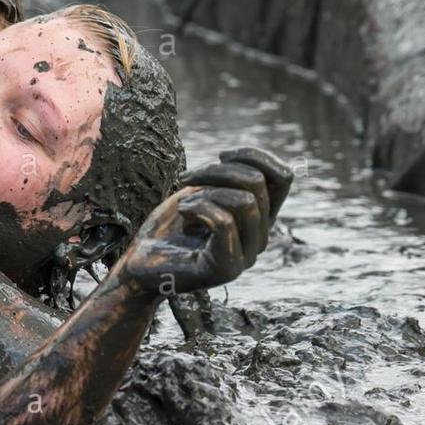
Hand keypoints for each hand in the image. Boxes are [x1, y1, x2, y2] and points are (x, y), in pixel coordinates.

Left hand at [123, 146, 292, 295]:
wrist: (142, 264)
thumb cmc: (168, 227)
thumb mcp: (200, 192)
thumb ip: (228, 178)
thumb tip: (243, 159)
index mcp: (259, 218)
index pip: (283, 178)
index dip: (256, 156)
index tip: (221, 155)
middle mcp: (260, 238)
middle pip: (258, 183)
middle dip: (217, 170)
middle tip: (185, 178)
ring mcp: (246, 256)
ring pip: (246, 202)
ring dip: (207, 191)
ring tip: (182, 203)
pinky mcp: (227, 269)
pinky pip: (225, 223)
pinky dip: (199, 208)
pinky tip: (182, 213)